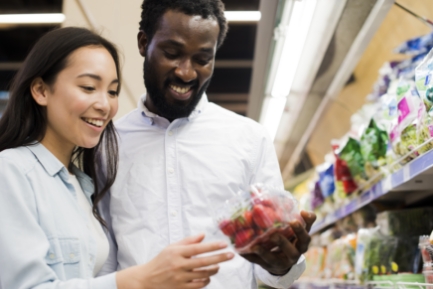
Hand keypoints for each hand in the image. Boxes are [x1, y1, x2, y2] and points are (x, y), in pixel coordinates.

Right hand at [117, 233, 234, 288]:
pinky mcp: (181, 288)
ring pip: (203, 274)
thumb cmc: (161, 261)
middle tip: (231, 255)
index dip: (212, 246)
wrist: (147, 279)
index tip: (224, 245)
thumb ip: (188, 241)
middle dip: (220, 258)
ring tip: (218, 265)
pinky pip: (199, 285)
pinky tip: (208, 276)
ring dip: (214, 270)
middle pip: (204, 262)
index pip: (198, 248)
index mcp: (177, 252)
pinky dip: (206, 280)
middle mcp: (179, 265)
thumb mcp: (171, 247)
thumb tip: (203, 235)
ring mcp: (180, 278)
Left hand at [240, 210, 315, 275]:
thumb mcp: (295, 228)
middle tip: (274, 234)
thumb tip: (292, 205)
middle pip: (292, 252)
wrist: (282, 261)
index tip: (296, 217)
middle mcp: (293, 255)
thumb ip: (296, 216)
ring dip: (265, 253)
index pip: (305, 237)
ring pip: (273, 260)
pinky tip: (241, 250)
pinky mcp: (267, 266)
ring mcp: (280, 263)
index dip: (301, 229)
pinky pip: (257, 262)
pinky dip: (249, 256)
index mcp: (301, 244)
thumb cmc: (290, 237)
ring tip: (256, 246)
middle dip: (283, 243)